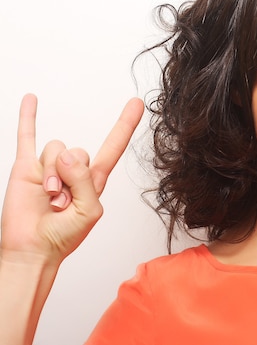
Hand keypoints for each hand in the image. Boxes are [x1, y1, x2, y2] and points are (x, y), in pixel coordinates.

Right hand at [0, 94, 142, 265]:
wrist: (32, 250)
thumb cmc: (63, 236)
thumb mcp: (88, 211)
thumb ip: (85, 181)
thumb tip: (67, 155)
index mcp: (94, 181)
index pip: (113, 147)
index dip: (125, 126)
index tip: (137, 104)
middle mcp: (73, 171)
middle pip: (78, 151)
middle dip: (69, 177)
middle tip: (62, 202)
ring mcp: (49, 168)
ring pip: (55, 149)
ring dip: (51, 174)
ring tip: (48, 197)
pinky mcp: (26, 169)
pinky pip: (28, 137)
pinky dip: (29, 117)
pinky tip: (32, 100)